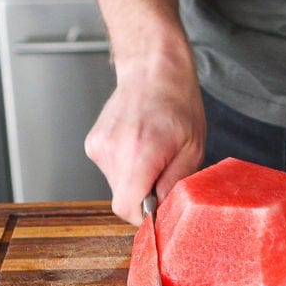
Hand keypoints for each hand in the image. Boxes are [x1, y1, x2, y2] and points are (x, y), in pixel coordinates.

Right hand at [84, 43, 204, 224]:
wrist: (152, 70)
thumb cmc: (177, 104)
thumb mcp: (192, 148)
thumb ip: (175, 184)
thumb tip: (161, 212)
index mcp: (141, 152)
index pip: (127, 207)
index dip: (144, 215)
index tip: (157, 208)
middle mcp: (114, 150)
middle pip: (122, 199)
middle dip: (143, 195)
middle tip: (161, 171)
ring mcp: (99, 146)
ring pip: (116, 186)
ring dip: (134, 179)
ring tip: (150, 151)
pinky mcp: (92, 144)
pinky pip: (110, 170)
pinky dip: (124, 166)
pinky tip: (136, 144)